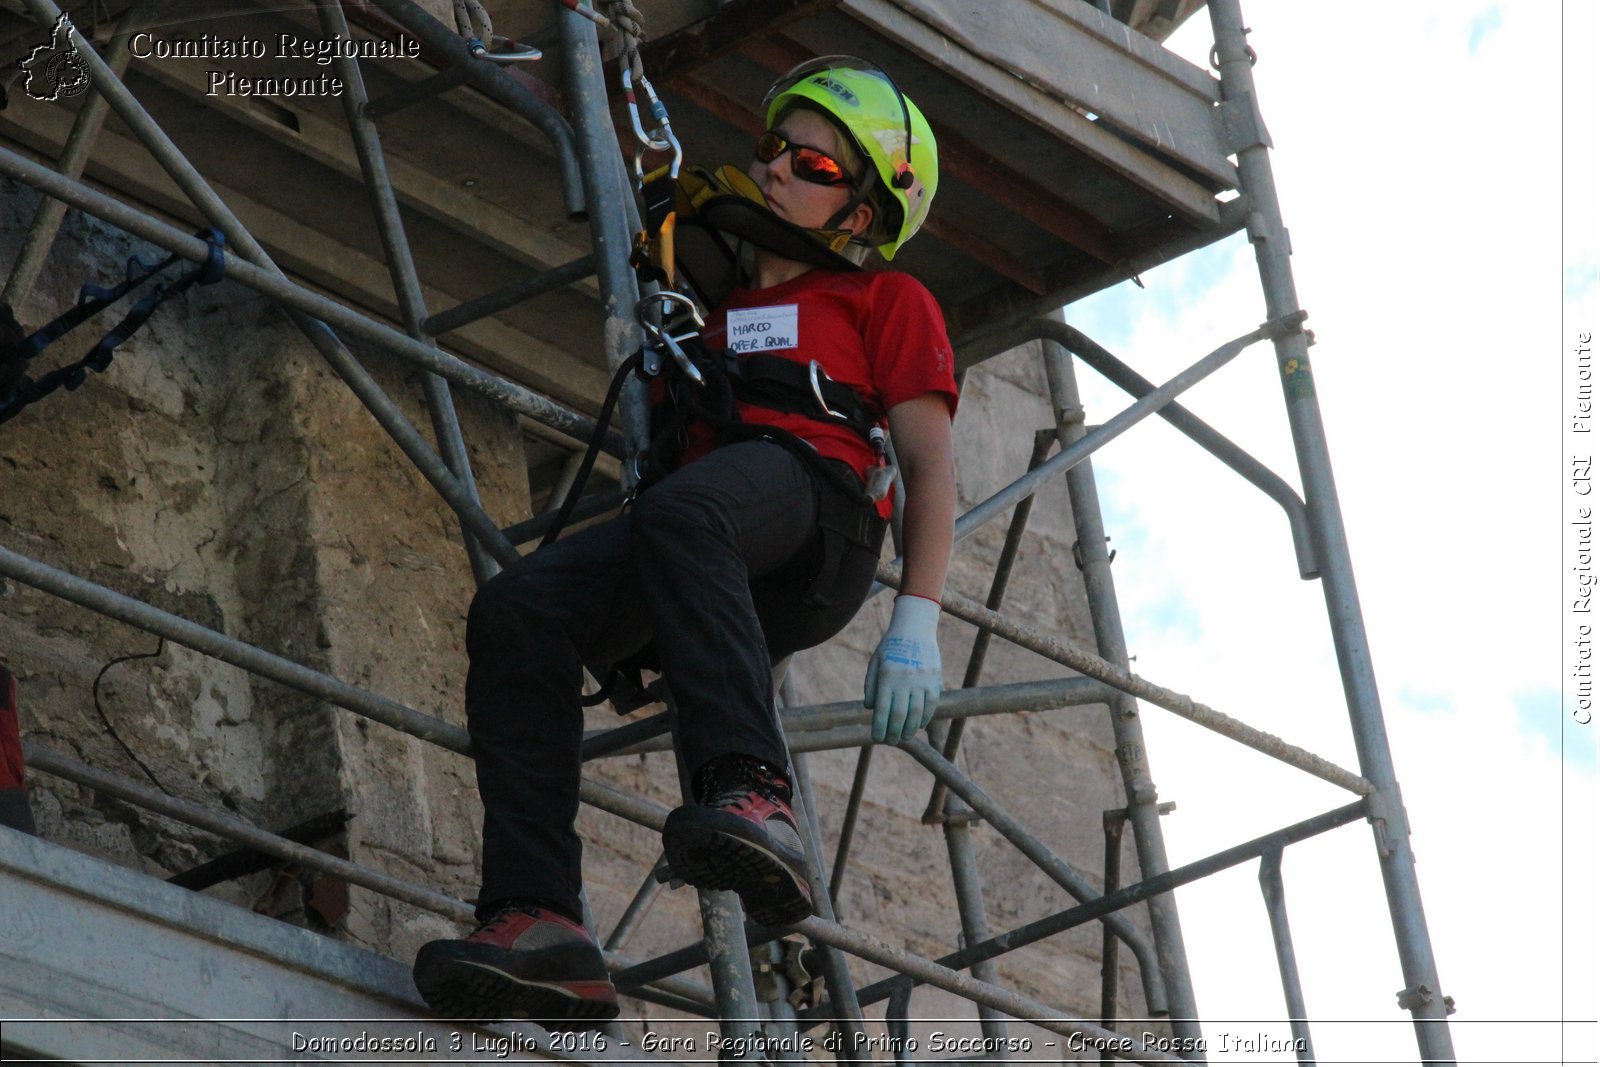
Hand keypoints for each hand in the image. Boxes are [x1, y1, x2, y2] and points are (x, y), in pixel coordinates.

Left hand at [864, 595, 942, 743]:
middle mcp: (905, 680)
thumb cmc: (890, 647)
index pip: (882, 710)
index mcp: (887, 676)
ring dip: (909, 729)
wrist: (915, 628)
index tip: (877, 738)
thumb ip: (871, 686)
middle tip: (891, 741)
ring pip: (916, 713)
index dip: (880, 728)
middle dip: (894, 733)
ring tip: (903, 737)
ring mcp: (922, 681)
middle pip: (899, 715)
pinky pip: (930, 705)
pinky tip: (917, 725)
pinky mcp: (934, 681)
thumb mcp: (875, 662)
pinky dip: (924, 718)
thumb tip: (871, 708)